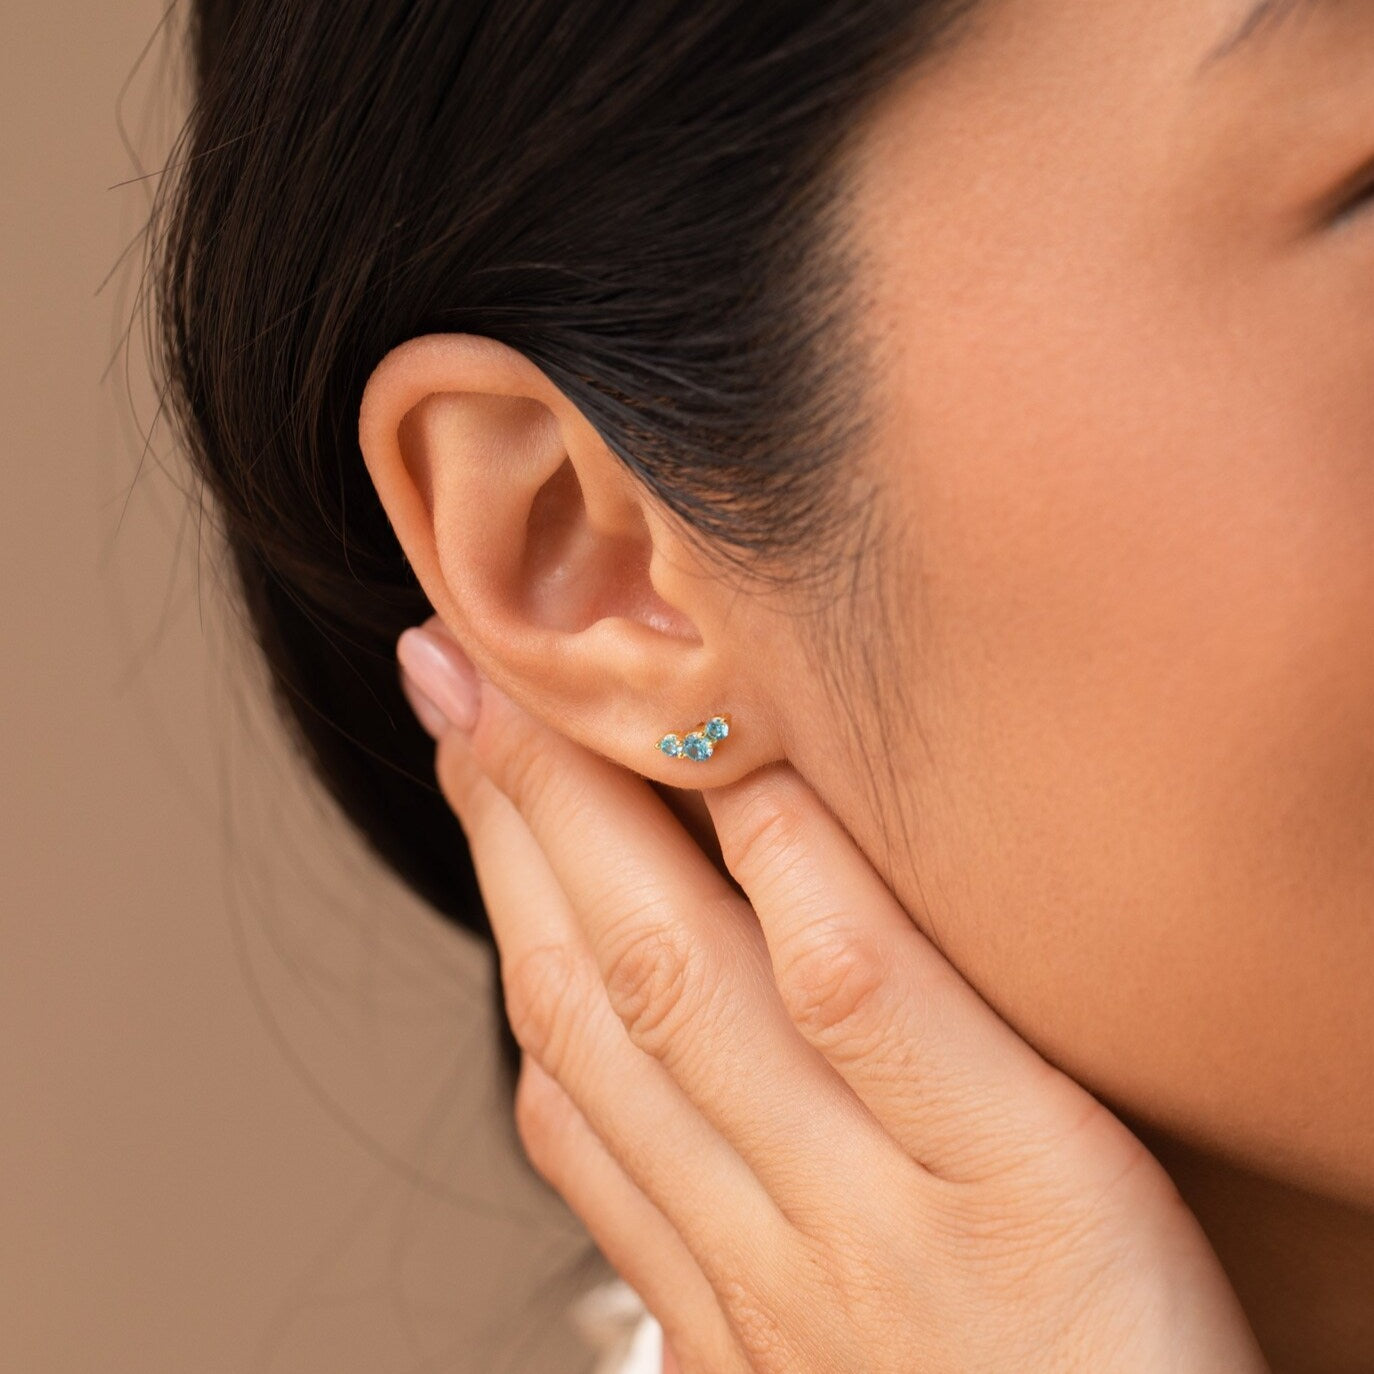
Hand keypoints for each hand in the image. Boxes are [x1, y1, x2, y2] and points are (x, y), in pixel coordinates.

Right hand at [397, 616, 1267, 1372]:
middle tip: (454, 679)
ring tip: (541, 693)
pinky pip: (868, 1003)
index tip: (464, 775)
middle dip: (504, 821)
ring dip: (588, 825)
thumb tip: (639, 1099)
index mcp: (717, 1278)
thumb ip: (735, 1207)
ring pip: (682, 985)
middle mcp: (764, 1245)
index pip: (568, 1059)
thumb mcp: (820, 1337)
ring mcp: (874, 1220)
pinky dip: (793, 875)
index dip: (498, 902)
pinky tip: (747, 772)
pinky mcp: (1022, 1189)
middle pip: (596, 992)